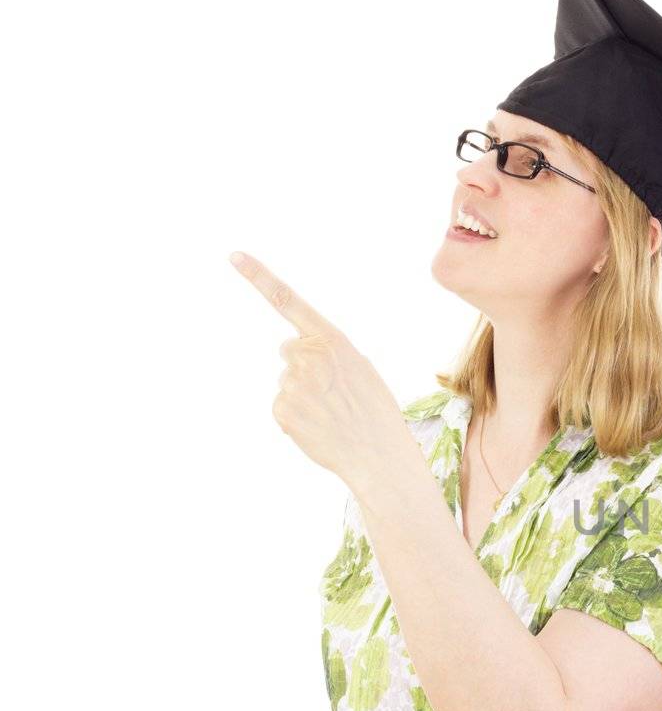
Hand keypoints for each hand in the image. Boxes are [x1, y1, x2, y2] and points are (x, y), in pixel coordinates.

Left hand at [228, 251, 412, 487]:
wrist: (378, 455)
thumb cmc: (375, 412)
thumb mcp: (362, 369)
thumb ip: (328, 351)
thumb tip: (293, 350)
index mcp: (332, 341)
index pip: (288, 301)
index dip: (258, 277)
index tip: (233, 255)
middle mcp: (308, 357)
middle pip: (290, 351)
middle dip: (304, 366)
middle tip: (334, 392)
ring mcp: (292, 384)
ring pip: (287, 380)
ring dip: (303, 395)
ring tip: (331, 413)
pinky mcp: (281, 410)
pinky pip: (282, 405)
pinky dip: (296, 416)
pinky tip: (319, 426)